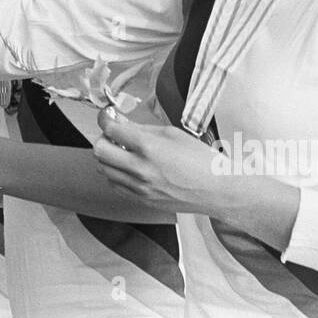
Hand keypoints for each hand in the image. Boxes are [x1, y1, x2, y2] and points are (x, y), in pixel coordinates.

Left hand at [91, 106, 219, 214]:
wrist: (217, 190)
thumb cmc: (200, 159)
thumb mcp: (172, 133)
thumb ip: (142, 128)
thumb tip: (119, 122)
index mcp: (149, 147)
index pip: (111, 130)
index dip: (106, 120)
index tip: (108, 117)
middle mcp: (140, 169)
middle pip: (99, 151)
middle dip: (104, 139)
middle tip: (115, 135)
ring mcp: (139, 188)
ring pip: (104, 170)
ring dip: (109, 158)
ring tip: (125, 153)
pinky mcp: (142, 200)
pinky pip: (115, 185)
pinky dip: (116, 174)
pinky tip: (131, 168)